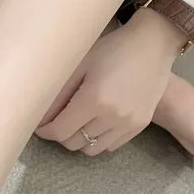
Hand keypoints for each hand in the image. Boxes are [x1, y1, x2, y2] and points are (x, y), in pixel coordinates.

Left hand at [36, 10, 183, 154]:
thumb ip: (57, 96)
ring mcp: (128, 123)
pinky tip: (96, 123)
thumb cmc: (111, 50)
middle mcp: (113, 116)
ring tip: (77, 123)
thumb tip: (40, 120)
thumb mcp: (78, 67)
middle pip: (73, 143)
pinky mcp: (140, 125)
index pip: (59, 131)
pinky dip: (98, 140)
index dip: (45, 131)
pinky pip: (110, 146)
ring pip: (91, 149)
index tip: (40, 126)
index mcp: (94, 99)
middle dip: (60, 135)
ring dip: (79, 139)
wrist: (153, 44)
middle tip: (58, 121)